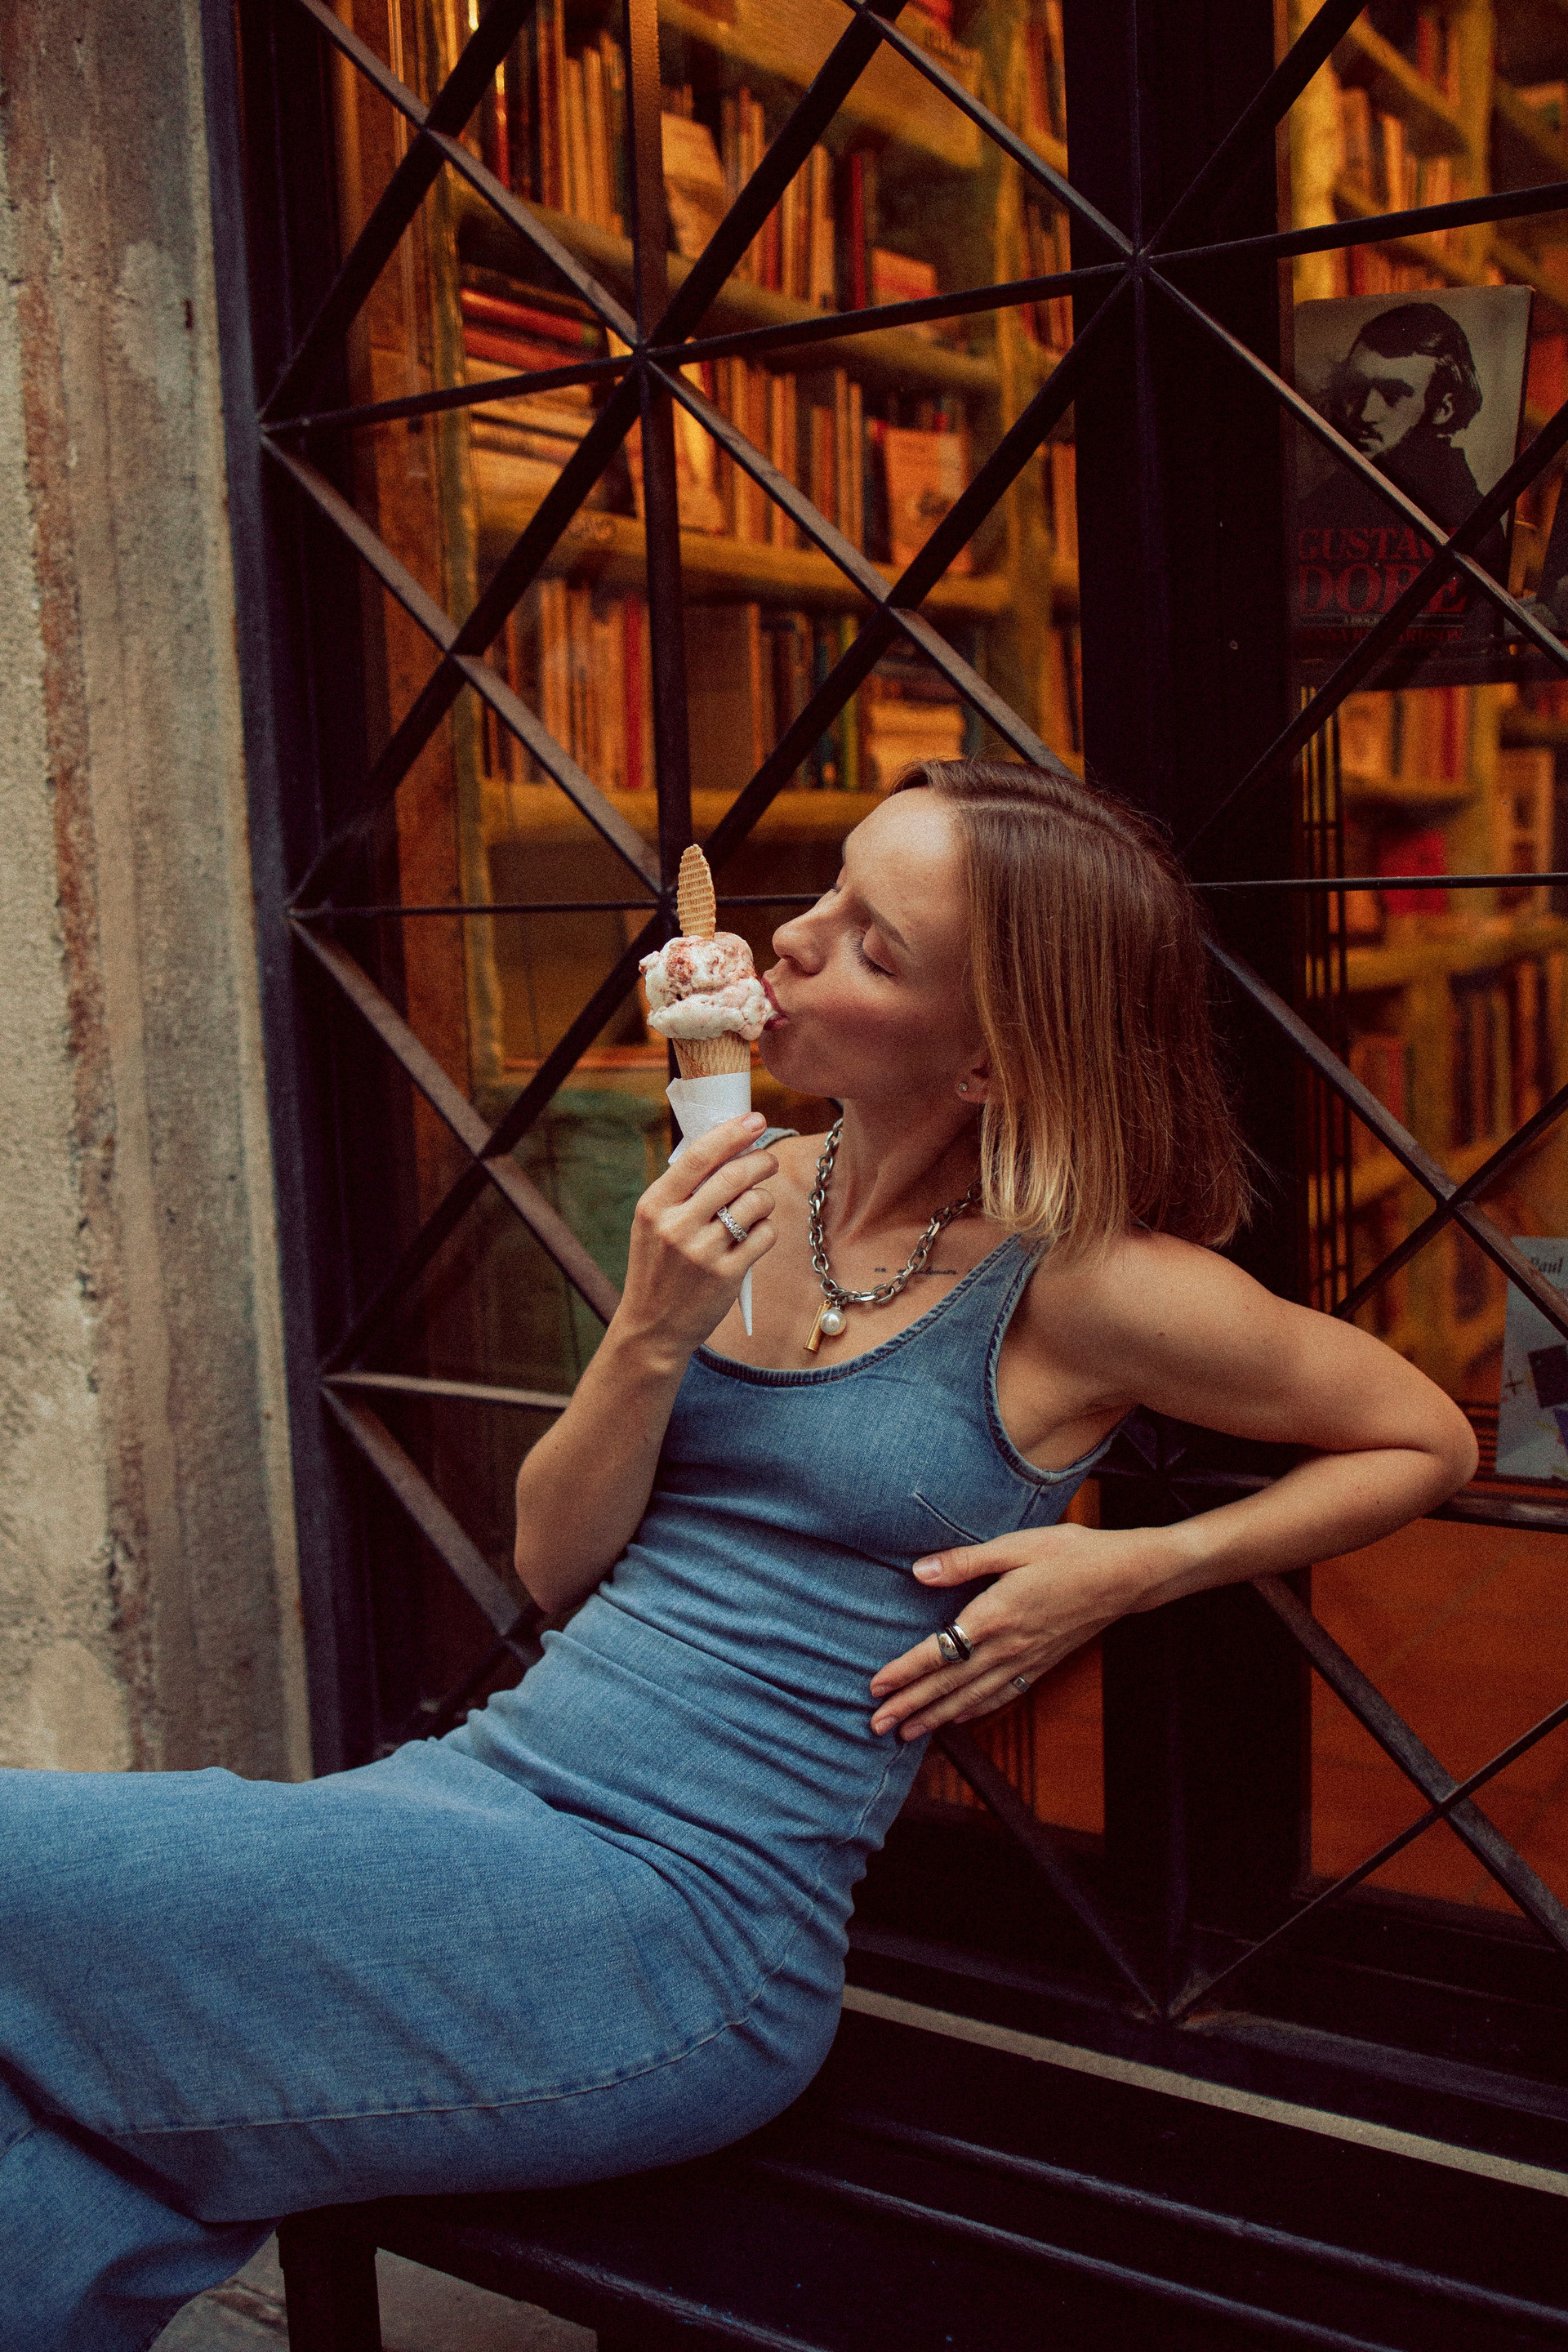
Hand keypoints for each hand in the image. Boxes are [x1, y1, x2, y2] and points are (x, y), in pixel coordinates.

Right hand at [615, 1112, 777, 1364]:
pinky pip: (764, 1236)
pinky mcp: (726, 1275)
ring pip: (754, 1204)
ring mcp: (702, 1252)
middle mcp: (676, 1226)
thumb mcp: (653, 1225)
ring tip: (755, 1207)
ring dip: (763, 1200)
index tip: (755, 1118)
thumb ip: (682, 1191)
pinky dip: (766, 1230)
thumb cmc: (657, 1269)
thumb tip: (728, 1148)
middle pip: (734, 1176)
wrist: (651, 1328)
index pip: (699, 1156)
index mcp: (654, 1205)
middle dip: (760, 1161)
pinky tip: (754, 1236)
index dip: (732, 1132)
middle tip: (769, 1160)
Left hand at [868, 1522, 1170, 1739]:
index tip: (875, 1686)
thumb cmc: (1071, 1553)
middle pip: (949, 1684)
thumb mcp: (1016, 1546)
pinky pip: (1002, 1695)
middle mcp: (1008, 1646)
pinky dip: (976, 1711)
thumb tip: (919, 1571)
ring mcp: (1026, 1660)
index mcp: (996, 1615)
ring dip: (936, 1717)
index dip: (905, 1671)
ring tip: (906, 1734)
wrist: (1126, 1576)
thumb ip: (965, 1561)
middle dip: (910, 1706)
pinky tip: (958, 1719)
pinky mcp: (1041, 1664)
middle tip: (875, 1726)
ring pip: (972, 1697)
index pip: (939, 1651)